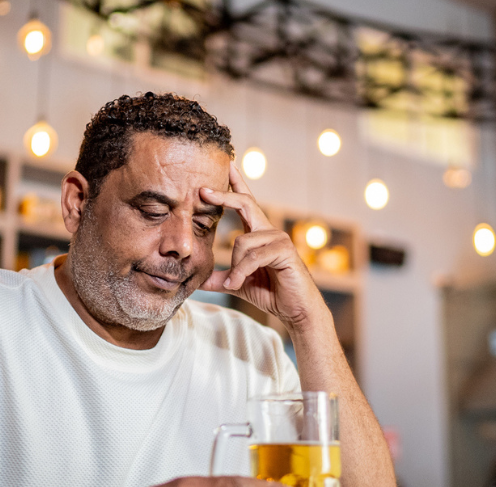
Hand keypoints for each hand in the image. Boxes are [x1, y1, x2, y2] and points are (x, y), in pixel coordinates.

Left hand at [199, 163, 328, 332]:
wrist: (296, 310)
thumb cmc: (272, 294)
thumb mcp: (239, 284)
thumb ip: (221, 279)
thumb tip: (199, 281)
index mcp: (259, 234)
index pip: (246, 203)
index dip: (236, 185)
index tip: (226, 167)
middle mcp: (270, 231)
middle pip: (246, 204)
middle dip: (224, 196)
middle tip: (202, 192)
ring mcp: (279, 239)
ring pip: (243, 241)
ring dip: (234, 266)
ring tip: (233, 283)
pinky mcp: (285, 251)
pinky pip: (254, 256)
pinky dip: (242, 271)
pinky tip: (237, 283)